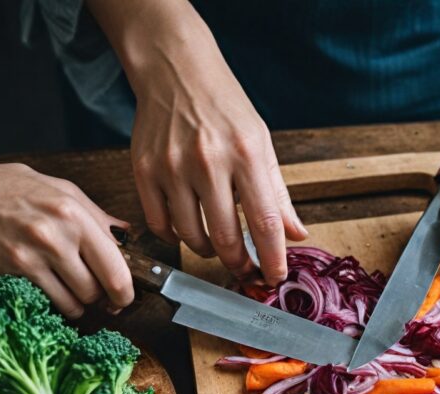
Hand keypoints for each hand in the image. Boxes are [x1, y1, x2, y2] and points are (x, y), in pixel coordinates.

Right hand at [0, 149, 132, 317]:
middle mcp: (57, 235)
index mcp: (73, 213)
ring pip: (77, 301)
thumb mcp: (55, 188)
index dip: (127, 288)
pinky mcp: (13, 273)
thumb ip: (94, 214)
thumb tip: (124, 235)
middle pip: (100, 289)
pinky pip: (50, 303)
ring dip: (79, 303)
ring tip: (71, 290)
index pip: (117, 265)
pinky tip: (51, 292)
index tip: (126, 295)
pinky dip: (56, 305)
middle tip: (99, 295)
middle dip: (104, 297)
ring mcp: (33, 256)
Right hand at [110, 2, 306, 284]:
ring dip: (208, 252)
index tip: (274, 277)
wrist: (176, 70)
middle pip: (226, 238)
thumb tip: (296, 234)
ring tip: (217, 245)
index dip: (272, 258)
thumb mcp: (262, 144)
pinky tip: (188, 230)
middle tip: (245, 269)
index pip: (265, 222)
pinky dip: (176, 237)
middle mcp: (208, 161)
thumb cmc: (224, 108)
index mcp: (246, 154)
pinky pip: (160, 225)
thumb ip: (278, 194)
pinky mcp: (144, 170)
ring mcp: (172, 167)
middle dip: (239, 264)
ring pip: (192, 237)